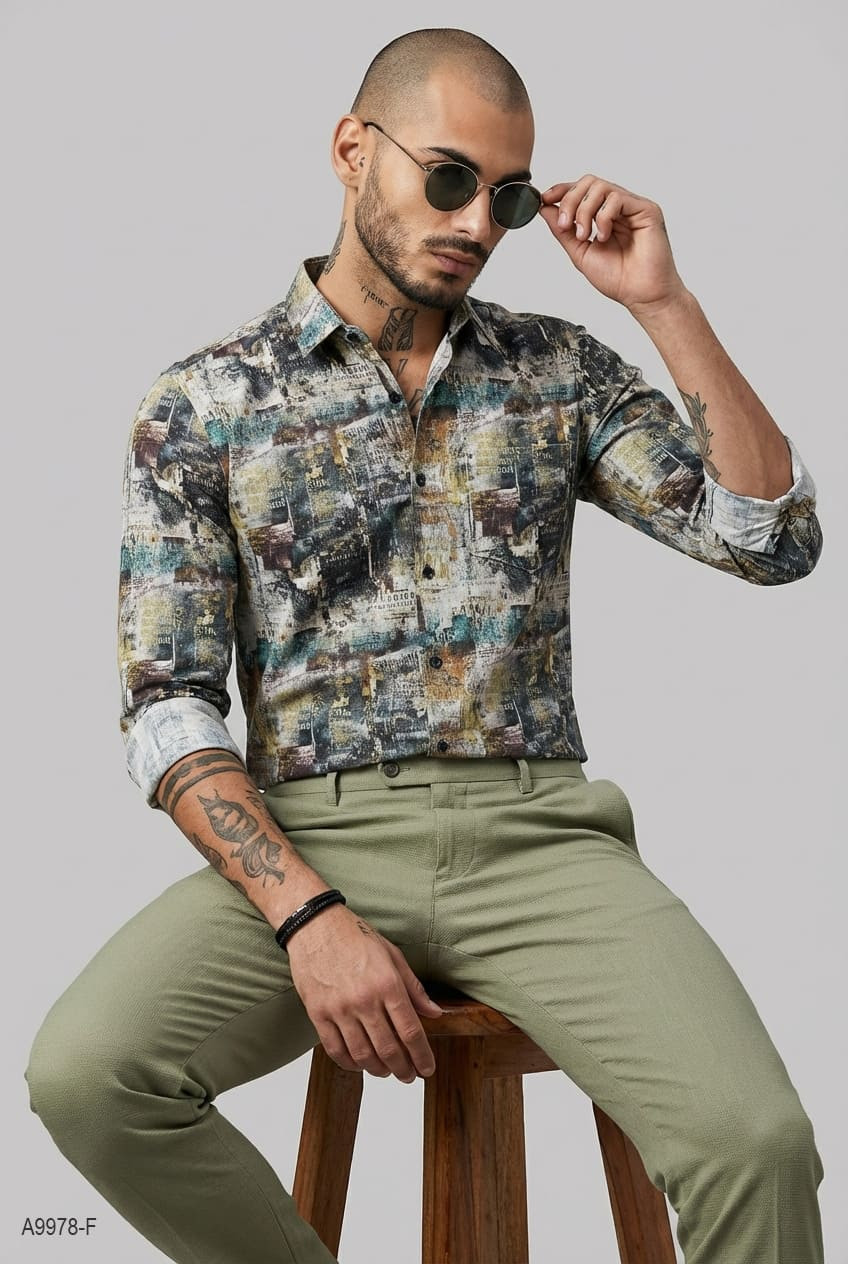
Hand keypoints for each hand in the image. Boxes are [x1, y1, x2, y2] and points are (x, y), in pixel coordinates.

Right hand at [286, 902, 444, 1082]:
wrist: (316, 925)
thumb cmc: (355, 936)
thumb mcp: (392, 955)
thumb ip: (414, 988)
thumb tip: (434, 1013)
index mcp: (387, 984)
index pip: (410, 1031)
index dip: (422, 1056)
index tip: (427, 1068)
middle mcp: (364, 1000)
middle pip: (389, 1049)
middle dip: (403, 1069)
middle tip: (409, 1076)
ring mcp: (339, 1009)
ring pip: (362, 1054)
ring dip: (378, 1070)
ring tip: (386, 1072)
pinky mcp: (318, 1013)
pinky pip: (335, 1049)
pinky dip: (349, 1063)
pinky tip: (359, 1064)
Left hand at [538, 174, 687, 313]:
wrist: (640, 295)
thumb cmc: (617, 279)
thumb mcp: (579, 253)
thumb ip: (563, 231)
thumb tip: (544, 208)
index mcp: (604, 216)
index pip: (582, 191)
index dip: (562, 190)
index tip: (544, 199)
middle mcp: (619, 208)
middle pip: (589, 183)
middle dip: (570, 201)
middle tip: (565, 225)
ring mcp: (633, 207)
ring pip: (600, 187)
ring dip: (584, 211)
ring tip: (585, 235)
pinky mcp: (646, 209)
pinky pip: (617, 198)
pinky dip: (603, 217)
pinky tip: (604, 236)